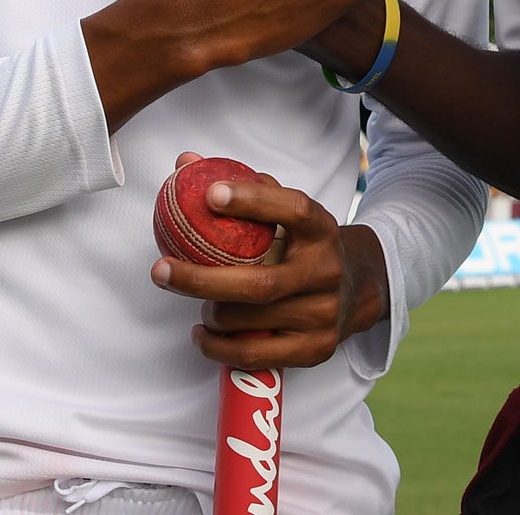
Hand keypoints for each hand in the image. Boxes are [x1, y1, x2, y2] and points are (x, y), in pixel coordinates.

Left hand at [152, 153, 388, 369]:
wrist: (358, 289)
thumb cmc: (304, 245)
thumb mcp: (286, 213)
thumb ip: (242, 188)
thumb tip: (185, 164)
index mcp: (321, 229)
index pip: (292, 210)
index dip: (253, 200)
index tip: (210, 194)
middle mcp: (327, 272)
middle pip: (260, 284)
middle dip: (201, 280)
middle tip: (161, 270)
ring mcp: (323, 314)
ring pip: (248, 322)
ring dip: (210, 313)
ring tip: (199, 302)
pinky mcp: (315, 349)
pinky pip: (255, 355)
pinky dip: (219, 348)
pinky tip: (202, 335)